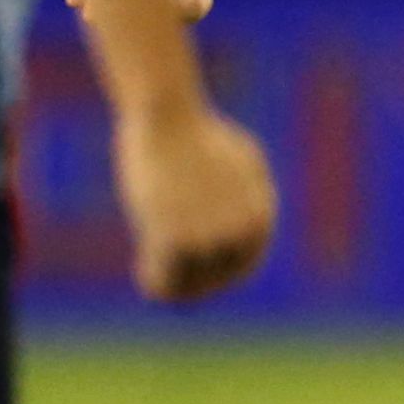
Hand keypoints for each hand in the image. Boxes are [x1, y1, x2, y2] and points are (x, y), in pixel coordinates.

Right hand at [115, 99, 277, 302]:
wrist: (170, 117)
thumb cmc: (201, 134)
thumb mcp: (243, 161)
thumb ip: (249, 192)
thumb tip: (242, 218)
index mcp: (260, 217)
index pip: (245, 264)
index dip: (220, 273)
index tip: (197, 271)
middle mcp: (241, 233)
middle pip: (219, 279)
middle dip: (195, 284)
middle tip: (170, 277)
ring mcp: (209, 238)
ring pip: (189, 285)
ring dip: (173, 286)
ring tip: (153, 274)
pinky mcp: (175, 238)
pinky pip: (163, 282)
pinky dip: (153, 283)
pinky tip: (142, 271)